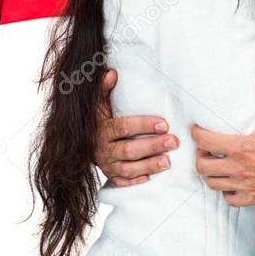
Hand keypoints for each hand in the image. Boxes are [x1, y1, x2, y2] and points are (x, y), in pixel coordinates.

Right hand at [94, 68, 178, 185]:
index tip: (164, 124)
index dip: (144, 126)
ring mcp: (106, 165)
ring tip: (168, 162)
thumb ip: (104, 89)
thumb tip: (111, 73)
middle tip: (173, 142)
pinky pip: (122, 182)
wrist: (81, 143)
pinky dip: (136, 181)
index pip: (124, 128)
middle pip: (129, 150)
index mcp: (101, 129)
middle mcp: (102, 149)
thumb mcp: (98, 104)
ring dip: (149, 165)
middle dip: (152, 146)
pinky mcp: (110, 176)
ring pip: (128, 168)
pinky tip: (152, 177)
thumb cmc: (98, 120)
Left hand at [192, 64, 254, 205]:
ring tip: (216, 163)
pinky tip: (232, 180)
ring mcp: (243, 186)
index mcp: (241, 147)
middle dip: (201, 156)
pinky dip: (226, 190)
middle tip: (206, 148)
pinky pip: (228, 198)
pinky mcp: (250, 199)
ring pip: (212, 183)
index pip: (204, 141)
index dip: (197, 134)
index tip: (198, 129)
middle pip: (202, 165)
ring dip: (211, 173)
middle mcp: (238, 168)